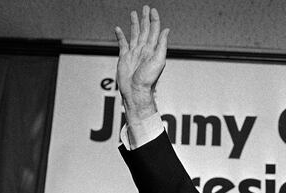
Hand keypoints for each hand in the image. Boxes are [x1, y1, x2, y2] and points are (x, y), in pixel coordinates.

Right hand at [114, 5, 169, 121]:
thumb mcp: (159, 60)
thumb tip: (167, 30)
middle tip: (145, 7)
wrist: (135, 91)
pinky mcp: (124, 57)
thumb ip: (162, 44)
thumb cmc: (148, 79)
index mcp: (152, 49)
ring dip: (134, 24)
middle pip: (145, 30)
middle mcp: (144, 49)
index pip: (155, 31)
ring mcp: (134, 53)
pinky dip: (121, 35)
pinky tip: (118, 29)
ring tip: (134, 13)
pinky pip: (123, 43)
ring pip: (135, 34)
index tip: (153, 10)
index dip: (154, 20)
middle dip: (145, 18)